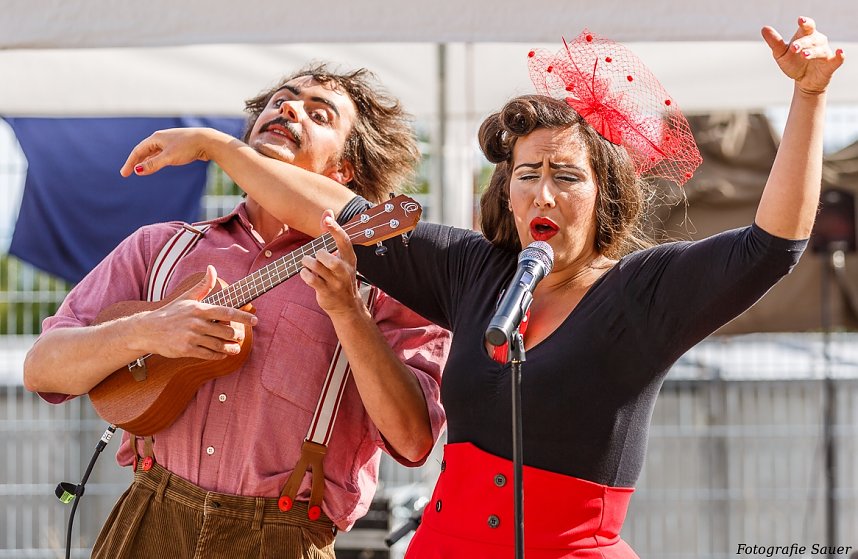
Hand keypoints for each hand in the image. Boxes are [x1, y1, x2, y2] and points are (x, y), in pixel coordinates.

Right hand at [119, 127, 224, 176]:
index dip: (130, 163)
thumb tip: (137, 170)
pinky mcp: (178, 147)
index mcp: (156, 138)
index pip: (138, 151)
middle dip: (135, 162)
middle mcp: (161, 138)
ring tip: (139, 170)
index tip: (124, 174)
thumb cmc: (188, 147)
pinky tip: (155, 165)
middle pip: (144, 151)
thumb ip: (153, 164)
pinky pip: (161, 154)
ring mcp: (169, 142)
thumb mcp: (169, 157)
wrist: (208, 141)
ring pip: (153, 153)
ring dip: (145, 161)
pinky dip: (155, 160)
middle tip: (127, 173)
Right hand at [137, 265, 256, 359]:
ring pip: (219, 345)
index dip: (243, 317)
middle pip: (226, 331)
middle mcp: (197, 323)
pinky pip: (209, 354)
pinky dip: (218, 355)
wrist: (148, 330)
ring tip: (235, 348)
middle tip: (239, 336)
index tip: (255, 320)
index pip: (226, 312)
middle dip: (236, 335)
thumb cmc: (171, 313)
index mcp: (199, 309)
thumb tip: (212, 268)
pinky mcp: (186, 350)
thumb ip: (203, 285)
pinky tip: (222, 354)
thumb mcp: (187, 297)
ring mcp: (191, 337)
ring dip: (230, 348)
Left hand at [299, 210, 364, 316]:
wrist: (346, 307)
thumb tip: (327, 212)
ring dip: (307, 262)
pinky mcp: (326, 292)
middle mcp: (345, 270)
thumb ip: (331, 236)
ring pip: (317, 267)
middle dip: (318, 254)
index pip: (345, 241)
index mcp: (350, 259)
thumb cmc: (340, 277)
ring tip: (307, 263)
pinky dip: (305, 274)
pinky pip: (311, 279)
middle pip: (328, 257)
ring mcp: (336, 283)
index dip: (335, 229)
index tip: (327, 219)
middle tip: (315, 256)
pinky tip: (306, 273)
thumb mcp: (340, 258)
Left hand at [761, 17, 844, 94]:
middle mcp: (817, 42)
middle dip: (803, 43)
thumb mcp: (781, 54)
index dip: (805, 22)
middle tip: (793, 48)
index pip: (807, 26)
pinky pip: (837, 59)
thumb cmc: (793, 63)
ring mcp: (824, 53)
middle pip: (812, 38)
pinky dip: (839, 55)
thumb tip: (764, 28)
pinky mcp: (830, 64)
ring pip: (820, 50)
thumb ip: (774, 42)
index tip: (800, 20)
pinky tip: (839, 52)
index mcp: (805, 36)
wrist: (802, 81)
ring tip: (804, 55)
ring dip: (813, 52)